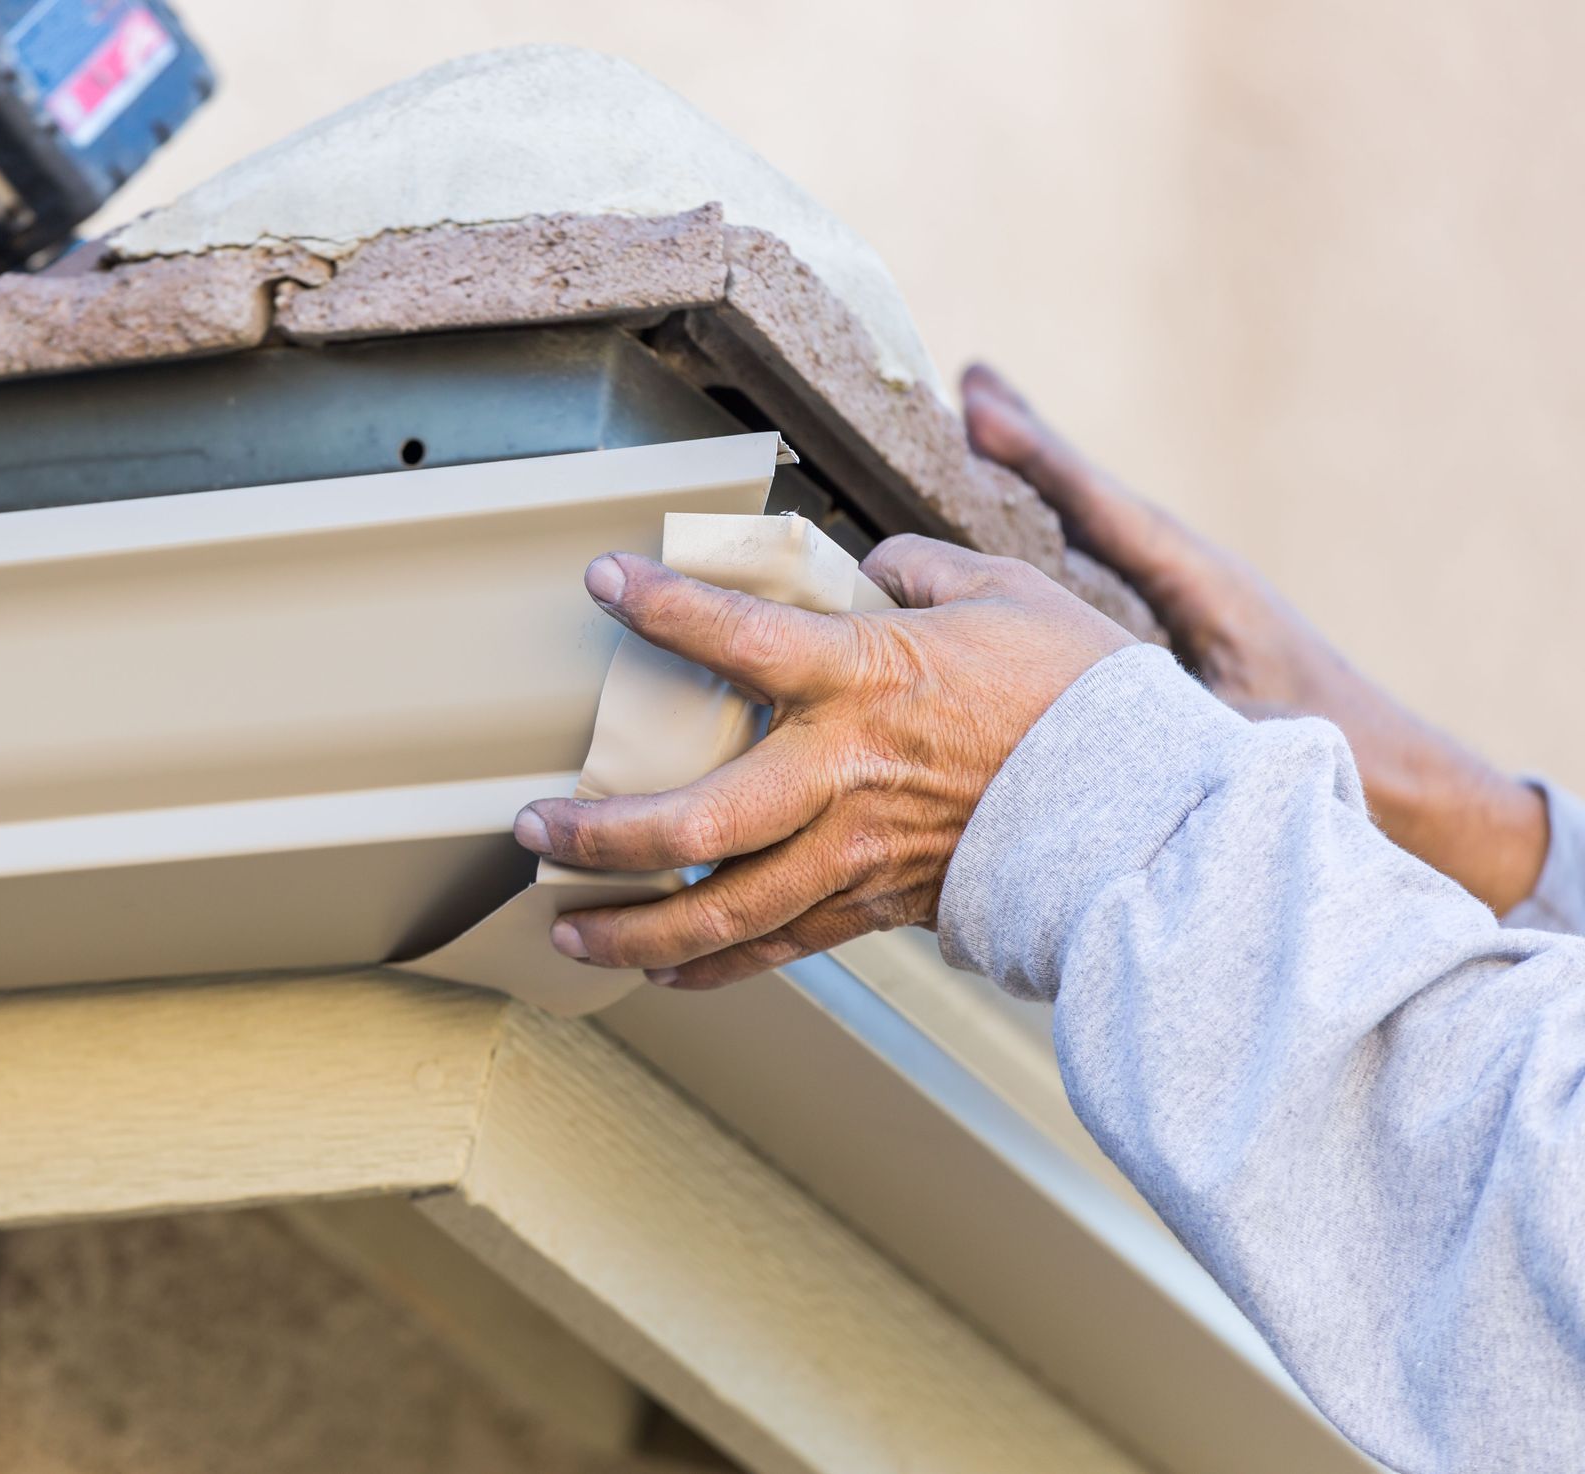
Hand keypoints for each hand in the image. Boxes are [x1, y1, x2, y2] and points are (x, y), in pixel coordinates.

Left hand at [512, 541, 1132, 988]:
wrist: (1151, 810)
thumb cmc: (1080, 691)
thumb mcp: (1003, 594)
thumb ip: (915, 574)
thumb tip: (867, 570)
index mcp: (867, 677)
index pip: (738, 637)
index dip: (662, 607)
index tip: (602, 581)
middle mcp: (844, 774)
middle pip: (695, 819)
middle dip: (600, 834)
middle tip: (529, 831)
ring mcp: (858, 853)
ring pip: (724, 908)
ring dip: (632, 928)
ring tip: (564, 930)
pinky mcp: (882, 907)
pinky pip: (782, 947)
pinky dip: (714, 965)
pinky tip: (659, 972)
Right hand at [960, 363, 1548, 914]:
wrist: (1398, 772)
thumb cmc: (1333, 753)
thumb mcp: (1246, 733)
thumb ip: (1171, 712)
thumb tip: (1086, 692)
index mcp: (1205, 584)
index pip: (1105, 510)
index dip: (1040, 460)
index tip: (979, 411)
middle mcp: (1190, 574)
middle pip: (1093, 496)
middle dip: (1032, 441)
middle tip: (972, 379)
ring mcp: (1183, 595)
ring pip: (1094, 523)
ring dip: (1039, 478)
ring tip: (984, 422)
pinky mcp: (1177, 623)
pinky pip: (1101, 560)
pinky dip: (1058, 527)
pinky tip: (1021, 525)